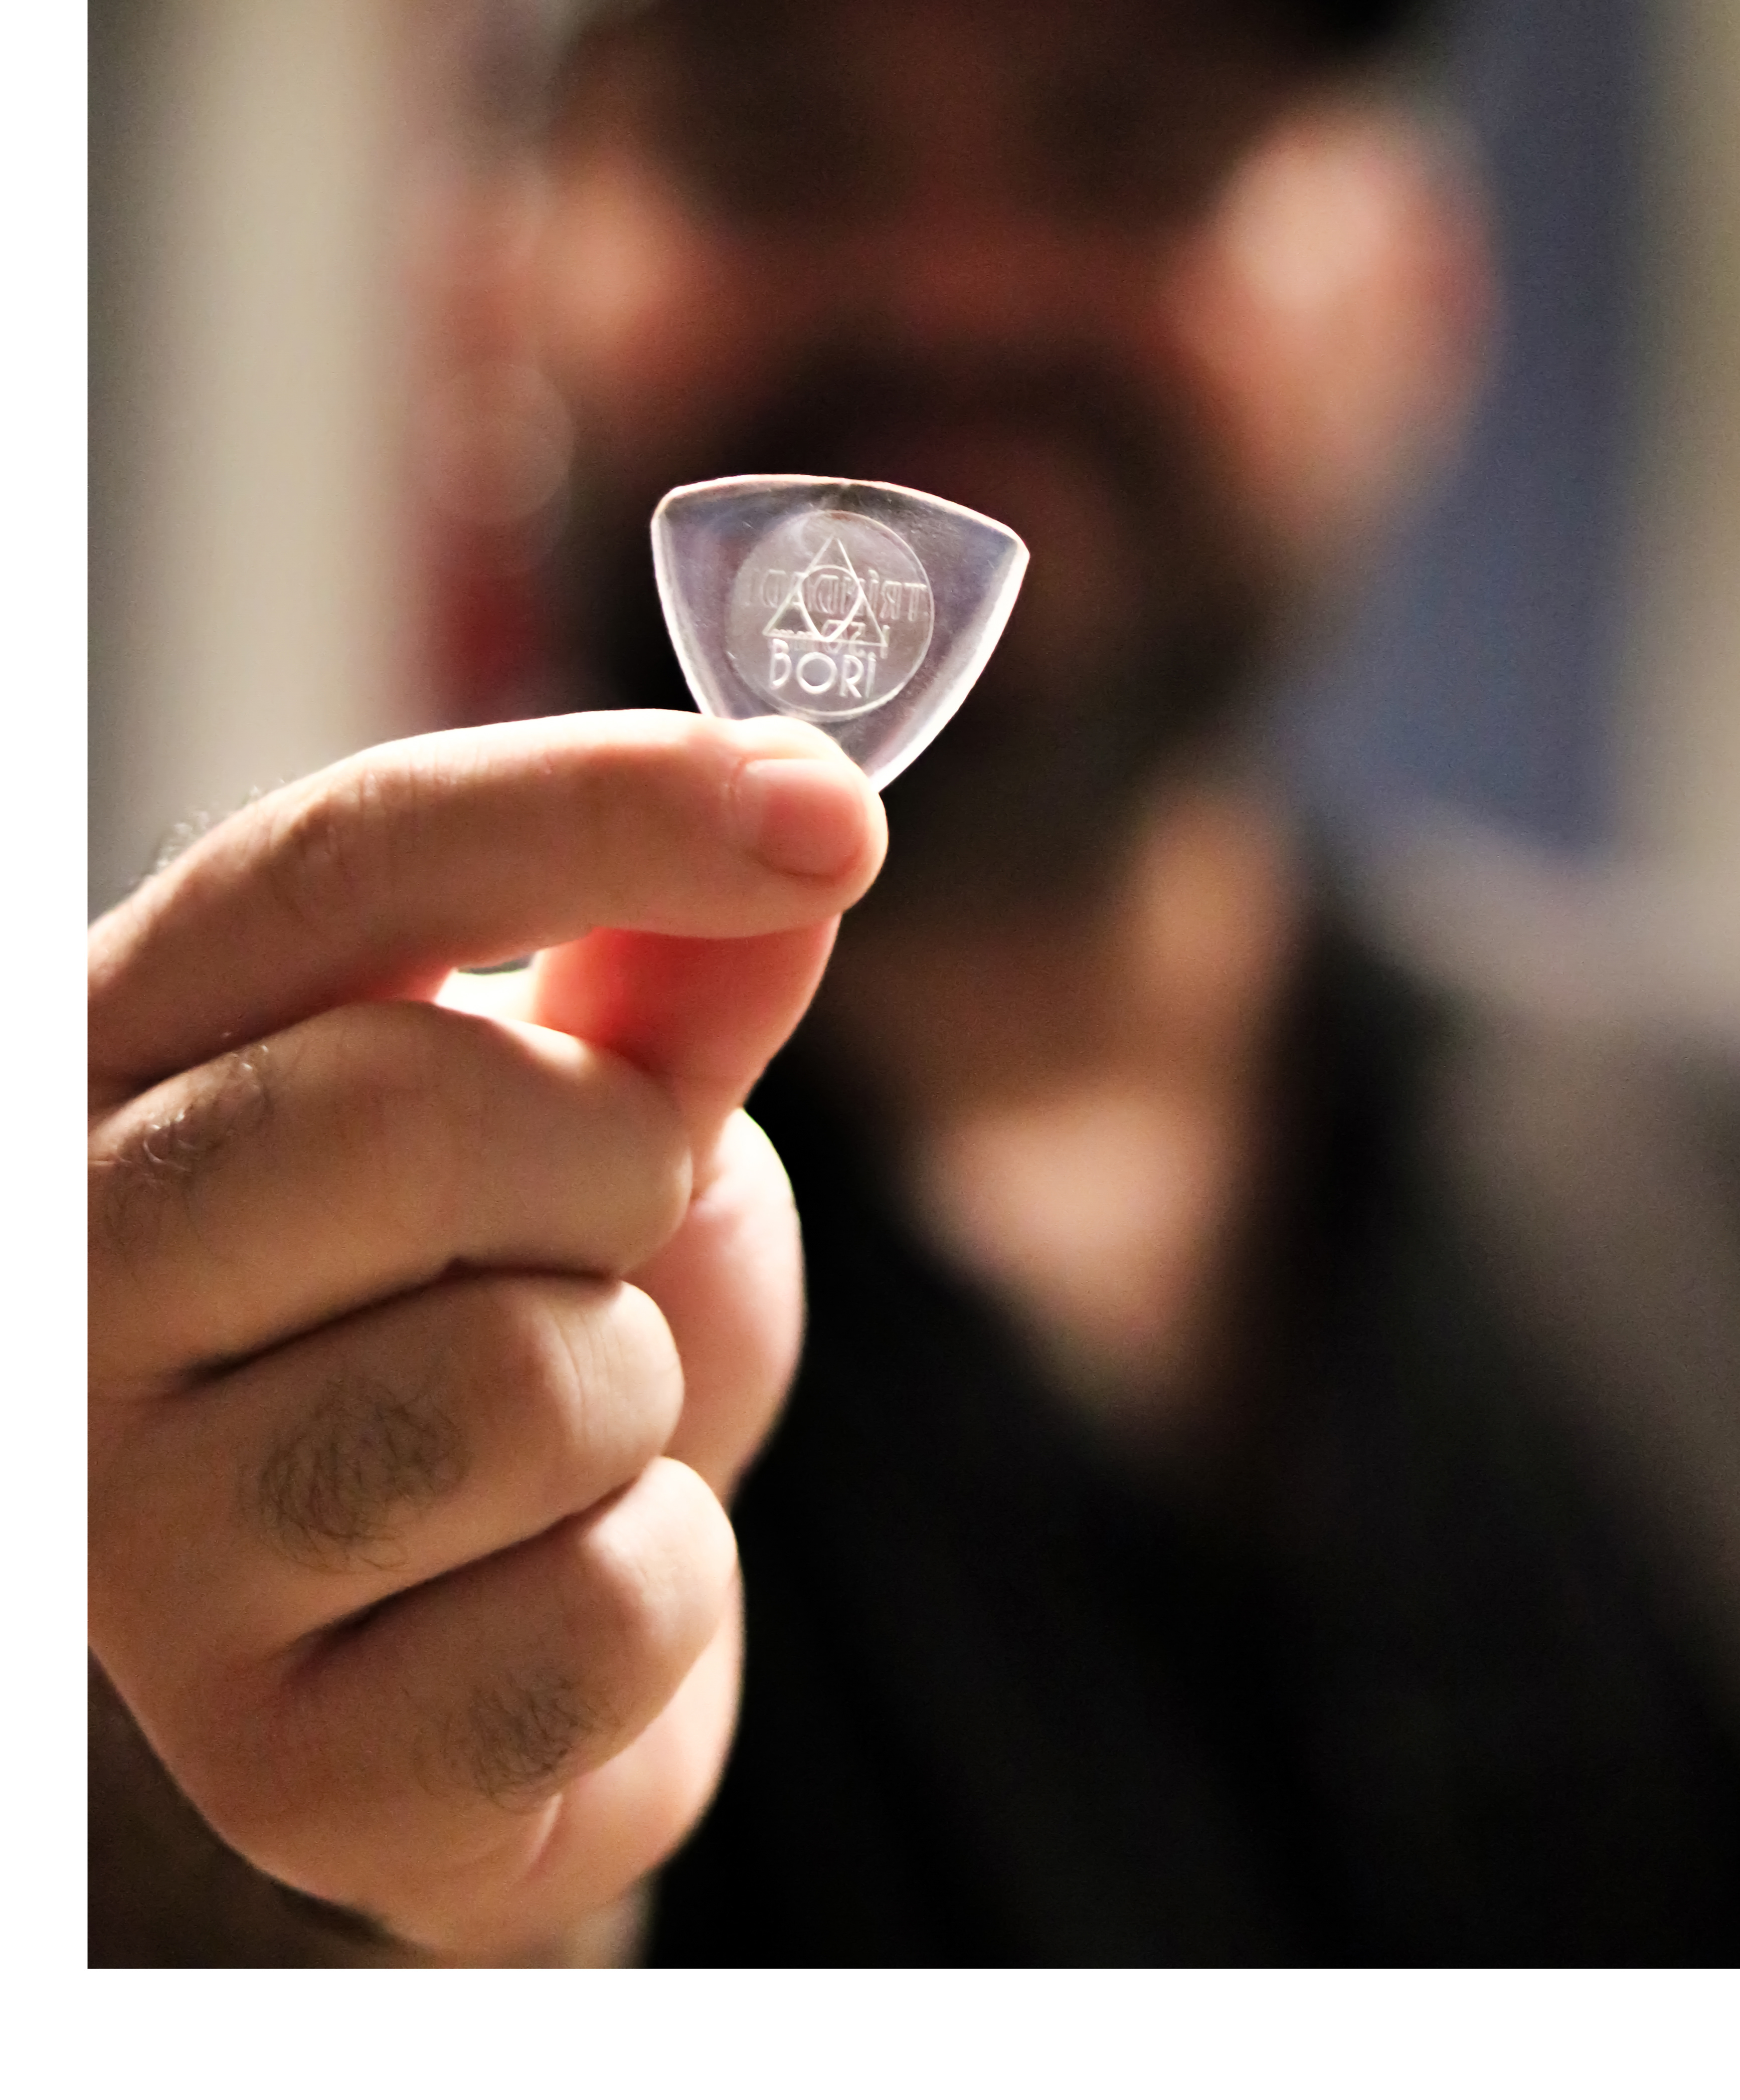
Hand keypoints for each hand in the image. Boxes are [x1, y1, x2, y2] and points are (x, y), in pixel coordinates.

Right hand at [88, 710, 884, 1960]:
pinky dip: (658, 1589)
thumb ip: (673, 973)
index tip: (833, 808)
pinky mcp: (276, 1764)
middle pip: (401, 1112)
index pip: (345, 863)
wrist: (479, 1639)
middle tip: (619, 1211)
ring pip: (523, 1376)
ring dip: (638, 1388)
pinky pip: (595, 1611)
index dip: (601, 805)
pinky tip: (549, 1590)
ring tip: (563, 1426)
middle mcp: (72, 1286)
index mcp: (134, 1056)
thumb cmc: (510, 1312)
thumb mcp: (592, 1106)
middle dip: (612, 1153)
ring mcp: (140, 1543)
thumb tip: (799, 821)